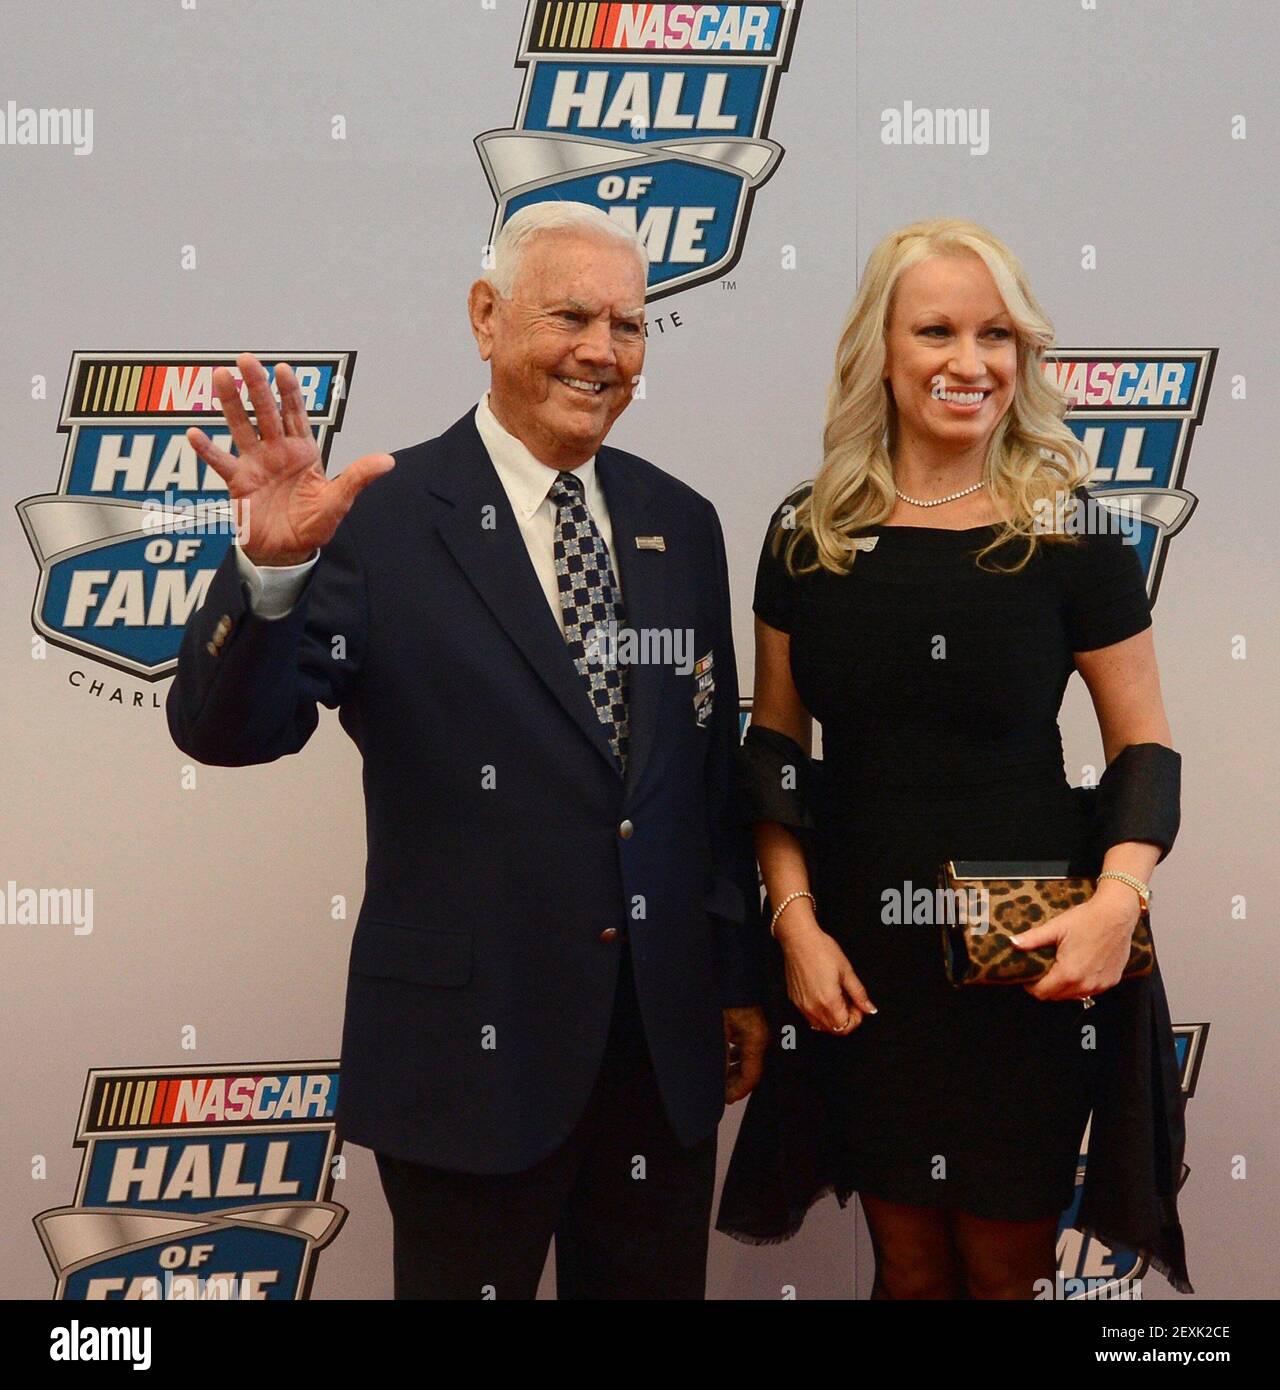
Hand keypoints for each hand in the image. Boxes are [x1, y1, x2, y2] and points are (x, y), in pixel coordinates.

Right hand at [188, 352, 394, 564]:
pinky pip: (221, 463)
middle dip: (257, 386)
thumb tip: (388, 461)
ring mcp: (255, 464)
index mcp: (303, 452)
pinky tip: (195, 433)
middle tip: (246, 359)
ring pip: (241, 427)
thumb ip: (358, 478)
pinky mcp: (238, 483)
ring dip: (231, 403)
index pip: (295, 415)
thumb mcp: (338, 502)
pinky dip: (208, 450)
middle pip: (265, 413)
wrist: (288, 552)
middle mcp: (277, 452)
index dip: (289, 393)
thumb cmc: (313, 525)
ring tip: (219, 376)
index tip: (283, 369)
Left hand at [723, 1006, 767, 1102]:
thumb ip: (720, 1058)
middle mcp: (763, 1036)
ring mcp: (760, 1030)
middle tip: (719, 1092)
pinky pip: (747, 1046)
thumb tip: (718, 1081)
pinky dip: (735, 1056)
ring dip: (734, 1069)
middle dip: (734, 1082)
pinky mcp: (754, 1023)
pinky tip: (724, 1059)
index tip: (724, 1099)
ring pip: (749, 1059)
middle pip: (752, 1069)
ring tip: (718, 1078)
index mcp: (757, 1039)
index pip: (751, 1076)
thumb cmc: (724, 997)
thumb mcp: (718, 1031)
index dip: (737, 1091)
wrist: (730, 973)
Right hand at [775, 908, 876, 1032]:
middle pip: (834, 1029)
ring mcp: (801, 1005)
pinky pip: (809, 1016)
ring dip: (833, 1018)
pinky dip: (820, 1013)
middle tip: (850, 1001)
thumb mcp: (847, 971)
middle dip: (846, 1019)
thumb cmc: (822, 950)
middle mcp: (813, 1008)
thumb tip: (870, 1009)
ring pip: (821, 1025)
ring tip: (837, 998)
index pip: (845, 1027)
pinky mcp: (794, 1000)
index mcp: (828, 1001)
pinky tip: (824, 995)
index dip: (856, 1019)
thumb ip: (859, 994)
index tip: (858, 1006)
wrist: (799, 939)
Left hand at [1014, 889, 1139, 1001]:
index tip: (1029, 976)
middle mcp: (1086, 984)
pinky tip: (1078, 969)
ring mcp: (1101, 985)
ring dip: (1064, 988)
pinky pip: (1091, 991)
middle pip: (1057, 997)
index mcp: (1069, 973)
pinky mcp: (1111, 981)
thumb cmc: (1086, 919)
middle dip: (1046, 987)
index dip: (1031, 986)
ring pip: (1074, 996)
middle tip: (1043, 970)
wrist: (1116, 914)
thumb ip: (1032, 939)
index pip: (1042, 993)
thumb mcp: (1056, 928)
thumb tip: (1012, 943)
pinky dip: (1081, 985)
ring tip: (1059, 968)